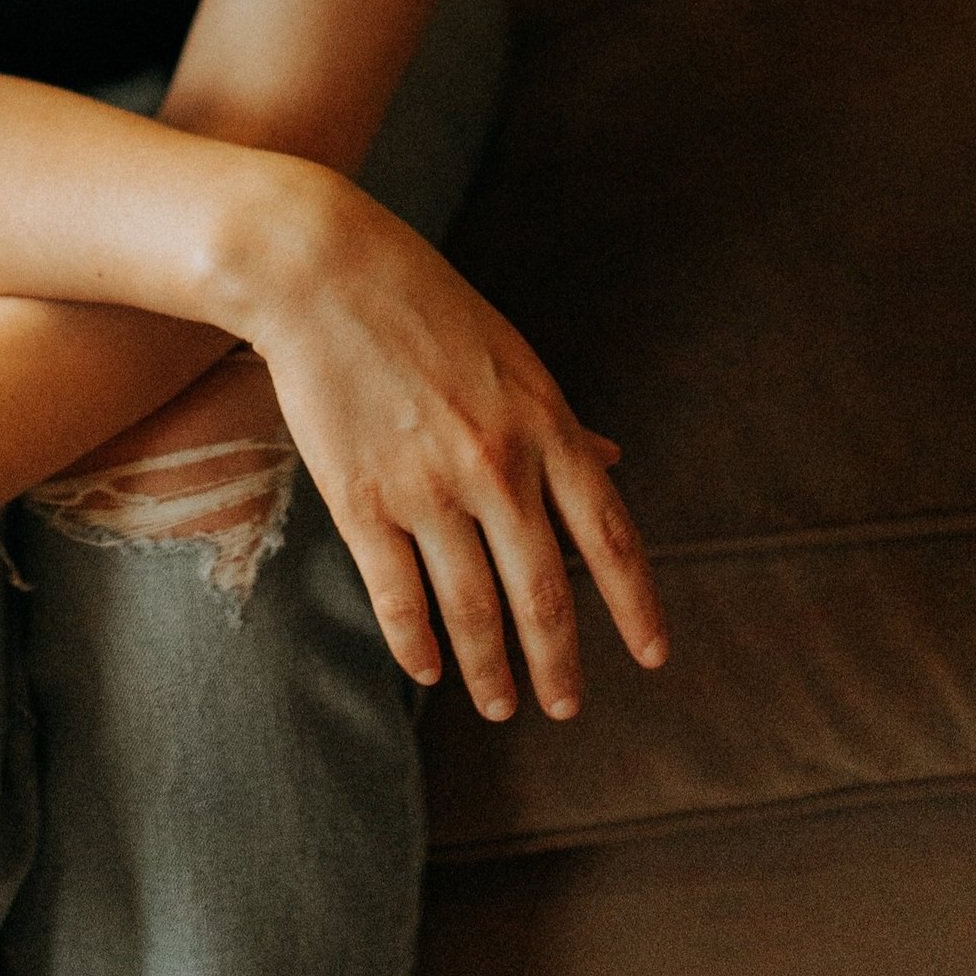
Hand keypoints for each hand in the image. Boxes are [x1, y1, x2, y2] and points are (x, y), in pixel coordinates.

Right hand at [257, 180, 667, 722]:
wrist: (324, 270)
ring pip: (472, 610)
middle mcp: (497, 465)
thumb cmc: (424, 304)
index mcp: (545, 426)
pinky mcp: (361, 499)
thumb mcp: (514, 356)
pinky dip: (415, 645)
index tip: (652, 657)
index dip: (635, 606)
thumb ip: (562, 421)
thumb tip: (616, 460)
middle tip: (564, 706)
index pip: (609, 538)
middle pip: (543, 593)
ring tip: (498, 704)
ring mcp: (428, 486)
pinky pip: (398, 597)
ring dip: (490, 671)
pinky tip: (425, 670)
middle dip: (558, 663)